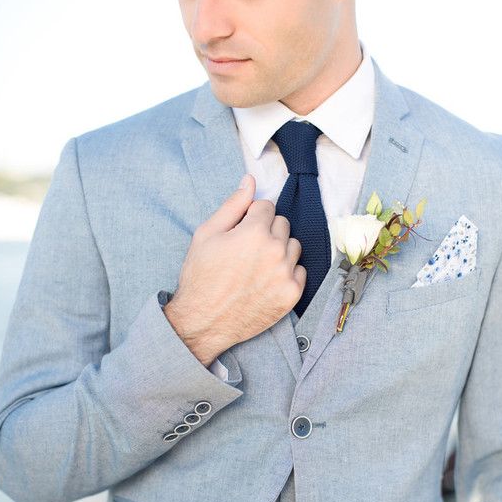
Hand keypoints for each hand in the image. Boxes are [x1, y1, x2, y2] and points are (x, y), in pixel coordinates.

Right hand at [163, 174, 305, 364]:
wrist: (203, 321)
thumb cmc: (201, 277)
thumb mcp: (207, 234)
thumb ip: (233, 205)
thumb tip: (250, 180)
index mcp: (254, 231)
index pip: (266, 206)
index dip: (251, 217)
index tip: (240, 233)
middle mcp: (275, 250)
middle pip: (282, 224)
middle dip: (266, 231)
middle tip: (245, 251)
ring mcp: (286, 274)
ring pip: (293, 246)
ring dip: (279, 250)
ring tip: (256, 266)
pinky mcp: (292, 294)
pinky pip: (300, 271)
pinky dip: (286, 273)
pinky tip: (266, 281)